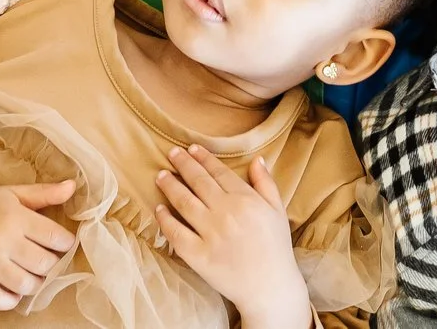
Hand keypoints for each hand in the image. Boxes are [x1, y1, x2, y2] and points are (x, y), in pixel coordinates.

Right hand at [0, 176, 79, 311]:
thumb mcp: (13, 193)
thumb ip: (44, 193)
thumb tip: (73, 186)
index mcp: (15, 217)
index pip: (55, 237)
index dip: (65, 243)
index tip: (62, 243)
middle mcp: (1, 241)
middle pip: (43, 264)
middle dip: (51, 264)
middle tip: (46, 259)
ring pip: (26, 285)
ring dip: (35, 283)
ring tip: (31, 273)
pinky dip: (11, 299)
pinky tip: (13, 288)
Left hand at [153, 148, 311, 327]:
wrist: (269, 287)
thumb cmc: (275, 248)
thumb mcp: (278, 210)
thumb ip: (266, 183)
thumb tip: (257, 159)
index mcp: (246, 199)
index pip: (219, 172)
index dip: (203, 158)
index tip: (192, 148)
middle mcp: (226, 212)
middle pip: (198, 181)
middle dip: (183, 164)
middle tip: (171, 153)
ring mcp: (210, 234)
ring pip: (184, 202)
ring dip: (170, 186)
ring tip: (160, 176)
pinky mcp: (198, 255)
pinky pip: (176, 233)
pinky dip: (165, 219)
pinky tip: (159, 209)